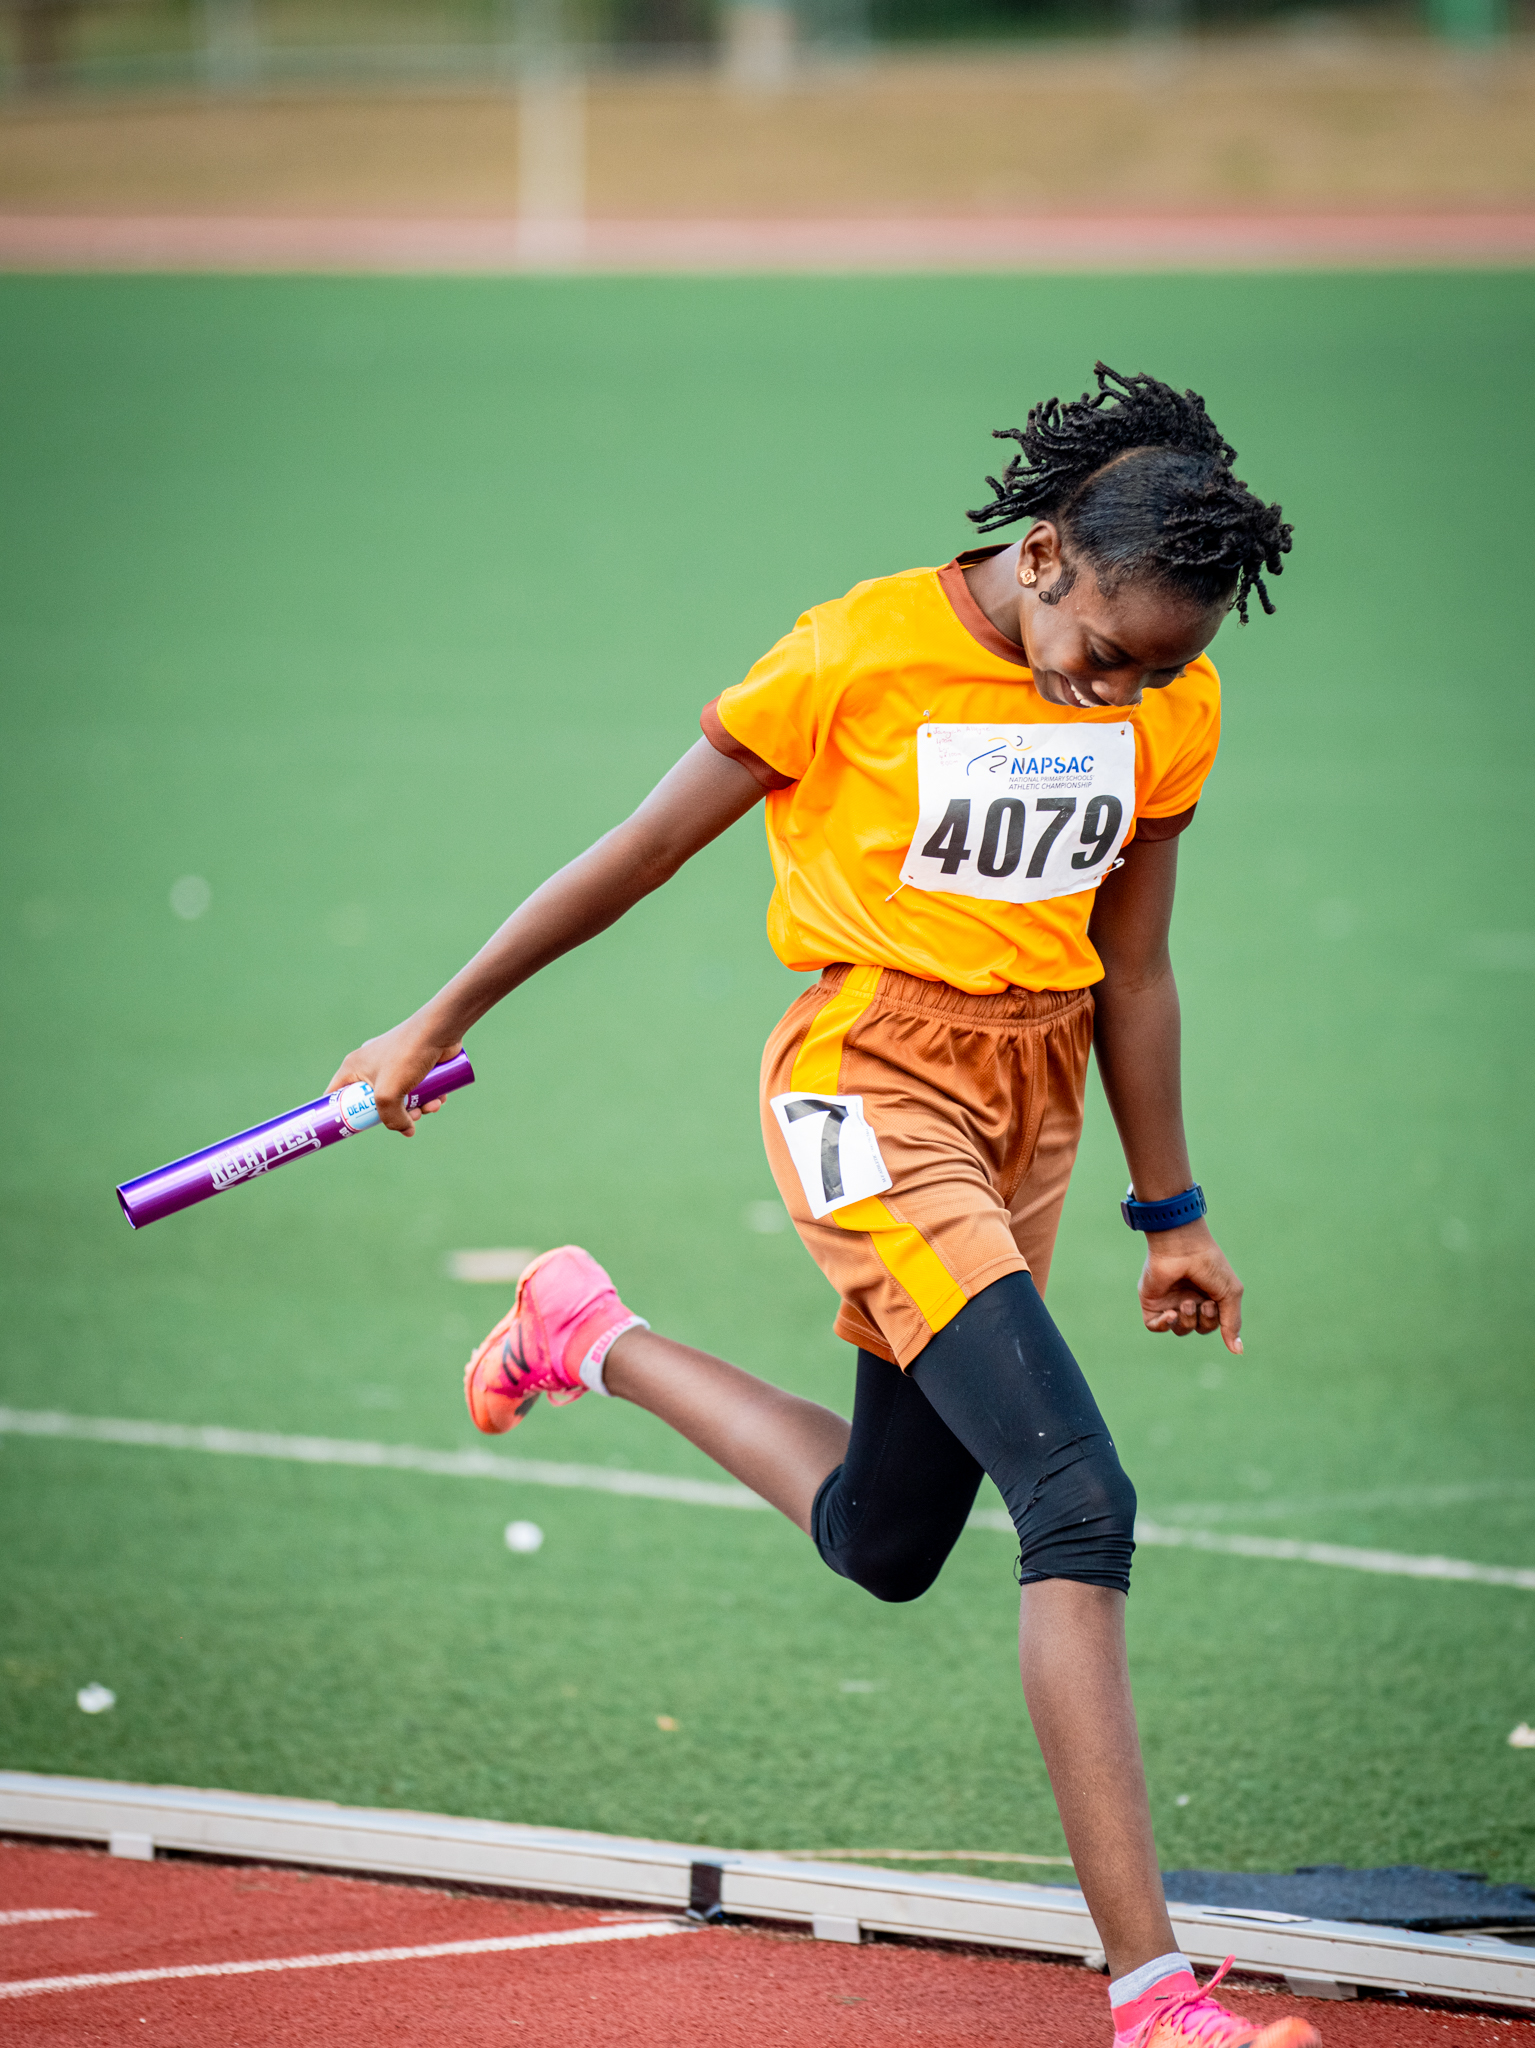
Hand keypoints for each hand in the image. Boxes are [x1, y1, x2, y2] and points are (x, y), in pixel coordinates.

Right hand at [326, 1017, 461, 1135]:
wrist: (439, 1030)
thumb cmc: (407, 1056)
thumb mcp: (388, 1094)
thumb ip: (390, 1118)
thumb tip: (406, 1130)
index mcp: (354, 1067)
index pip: (337, 1095)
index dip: (342, 1114)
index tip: (353, 1130)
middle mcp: (371, 1065)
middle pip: (374, 1103)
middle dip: (394, 1115)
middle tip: (409, 1119)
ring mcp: (393, 1065)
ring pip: (400, 1098)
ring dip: (417, 1108)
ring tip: (430, 1107)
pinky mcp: (414, 1065)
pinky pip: (416, 1089)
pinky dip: (427, 1097)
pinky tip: (439, 1098)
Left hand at [1137, 1219, 1243, 1353]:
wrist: (1181, 1246)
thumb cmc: (1209, 1266)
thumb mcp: (1229, 1294)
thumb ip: (1232, 1324)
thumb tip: (1238, 1351)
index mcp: (1208, 1296)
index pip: (1213, 1323)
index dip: (1215, 1320)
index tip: (1213, 1302)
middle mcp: (1189, 1299)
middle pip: (1198, 1328)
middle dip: (1204, 1320)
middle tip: (1203, 1302)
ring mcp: (1169, 1301)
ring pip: (1180, 1329)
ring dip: (1186, 1321)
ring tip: (1186, 1302)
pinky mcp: (1151, 1301)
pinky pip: (1155, 1326)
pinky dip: (1164, 1325)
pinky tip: (1170, 1313)